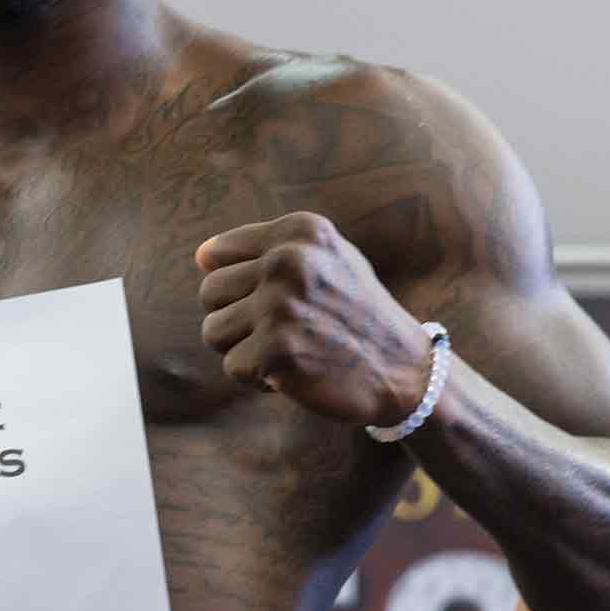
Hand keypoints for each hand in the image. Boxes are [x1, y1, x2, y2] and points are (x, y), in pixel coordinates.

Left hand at [196, 211, 432, 427]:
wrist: (407, 372)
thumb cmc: (357, 315)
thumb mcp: (328, 261)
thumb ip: (270, 250)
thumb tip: (202, 255)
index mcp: (299, 232)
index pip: (216, 254)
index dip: (239, 286)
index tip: (276, 300)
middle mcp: (288, 261)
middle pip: (209, 293)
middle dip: (238, 319)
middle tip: (284, 331)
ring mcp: (281, 306)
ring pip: (213, 331)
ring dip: (244, 349)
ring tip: (288, 348)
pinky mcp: (277, 350)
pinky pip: (232, 367)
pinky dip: (258, 378)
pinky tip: (296, 372)